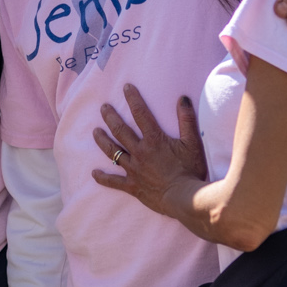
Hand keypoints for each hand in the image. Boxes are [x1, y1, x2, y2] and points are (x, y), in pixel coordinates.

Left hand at [92, 84, 206, 215]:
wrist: (184, 198)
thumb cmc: (190, 170)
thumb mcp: (192, 142)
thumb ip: (187, 120)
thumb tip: (182, 98)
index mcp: (154, 140)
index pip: (141, 114)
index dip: (133, 99)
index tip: (126, 87)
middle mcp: (140, 152)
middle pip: (121, 131)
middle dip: (111, 117)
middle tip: (103, 107)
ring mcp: (134, 169)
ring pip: (113, 152)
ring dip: (103, 141)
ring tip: (95, 132)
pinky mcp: (133, 186)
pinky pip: (114, 182)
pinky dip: (103, 178)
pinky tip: (94, 173)